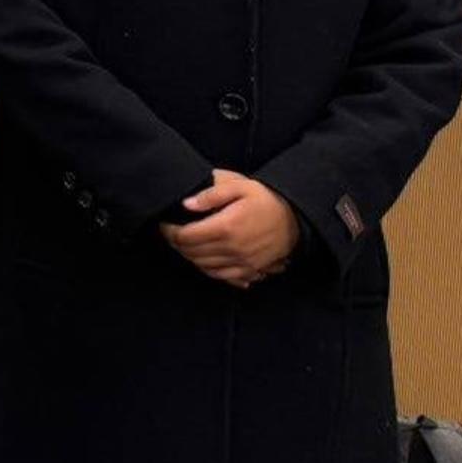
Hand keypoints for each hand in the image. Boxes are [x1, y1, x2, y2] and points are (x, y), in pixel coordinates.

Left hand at [160, 169, 301, 288]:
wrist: (297, 218)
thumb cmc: (266, 199)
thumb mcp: (239, 186)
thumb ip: (211, 193)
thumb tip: (186, 204)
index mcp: (226, 227)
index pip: (185, 237)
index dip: (169, 232)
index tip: (165, 224)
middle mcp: (232, 248)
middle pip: (191, 253)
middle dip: (176, 244)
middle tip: (172, 233)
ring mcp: (242, 262)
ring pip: (203, 266)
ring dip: (189, 256)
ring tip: (184, 244)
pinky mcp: (250, 269)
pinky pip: (221, 276)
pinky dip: (206, 269)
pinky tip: (202, 258)